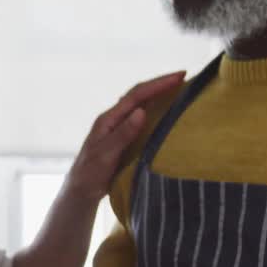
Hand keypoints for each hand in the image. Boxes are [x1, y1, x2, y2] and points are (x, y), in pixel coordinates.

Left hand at [63, 71, 185, 201]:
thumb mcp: (106, 154)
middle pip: (140, 95)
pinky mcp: (126, 138)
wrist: (82, 190)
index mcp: (110, 118)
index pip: (137, 95)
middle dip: (161, 85)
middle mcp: (116, 118)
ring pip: (142, 105)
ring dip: (160, 96)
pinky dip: (157, 112)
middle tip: (185, 78)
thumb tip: (141, 111)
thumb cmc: (90, 173)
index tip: (179, 76)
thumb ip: (123, 134)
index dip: (158, 84)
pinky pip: (143, 120)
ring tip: (181, 90)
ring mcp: (120, 127)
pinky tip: (168, 114)